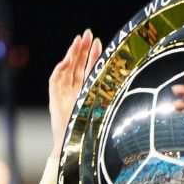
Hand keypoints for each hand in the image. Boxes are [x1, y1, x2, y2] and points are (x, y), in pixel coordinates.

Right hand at [48, 30, 102, 159]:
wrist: (76, 149)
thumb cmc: (92, 134)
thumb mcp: (106, 111)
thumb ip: (112, 96)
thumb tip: (129, 82)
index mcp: (85, 93)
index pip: (88, 70)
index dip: (93, 56)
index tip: (99, 41)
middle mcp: (73, 92)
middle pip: (77, 66)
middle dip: (81, 49)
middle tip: (88, 33)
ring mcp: (63, 96)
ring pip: (66, 70)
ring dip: (71, 55)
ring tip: (78, 41)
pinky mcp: (54, 101)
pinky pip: (54, 82)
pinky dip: (59, 70)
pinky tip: (66, 61)